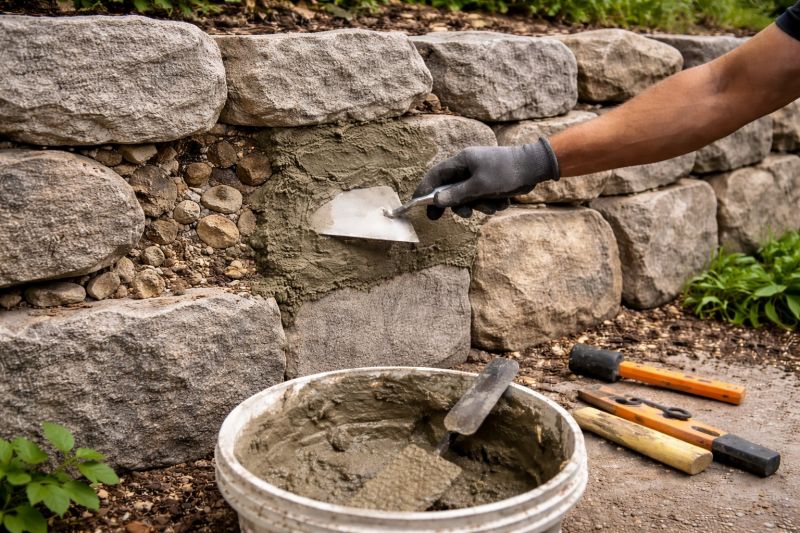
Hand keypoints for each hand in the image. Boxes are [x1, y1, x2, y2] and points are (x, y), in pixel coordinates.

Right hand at [412, 138, 559, 218]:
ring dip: (478, 206)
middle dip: (451, 204)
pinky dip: (490, 204)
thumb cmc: (507, 172)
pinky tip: (503, 202)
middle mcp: (468, 168)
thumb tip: (436, 200)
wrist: (535, 167)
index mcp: (462, 161)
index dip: (424, 188)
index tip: (416, 203)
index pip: (435, 174)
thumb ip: (457, 194)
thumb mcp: (480, 186)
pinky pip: (482, 199)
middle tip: (440, 219)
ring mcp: (479, 176)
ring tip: (492, 206)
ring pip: (467, 197)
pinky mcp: (489, 184)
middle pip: (449, 189)